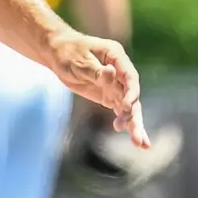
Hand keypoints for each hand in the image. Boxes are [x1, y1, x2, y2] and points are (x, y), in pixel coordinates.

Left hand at [47, 30, 149, 149]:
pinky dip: (126, 123)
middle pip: (132, 95)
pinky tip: (134, 139)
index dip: (131, 92)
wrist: (57, 53)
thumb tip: (111, 73)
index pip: (130, 77)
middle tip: (138, 138)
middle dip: (136, 116)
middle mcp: (121, 71)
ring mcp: (116, 85)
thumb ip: (96, 71)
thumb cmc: (67, 52)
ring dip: (134, 124)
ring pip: (129, 106)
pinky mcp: (109, 96)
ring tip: (140, 144)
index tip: (127, 108)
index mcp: (116, 56)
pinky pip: (121, 111)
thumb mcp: (78, 61)